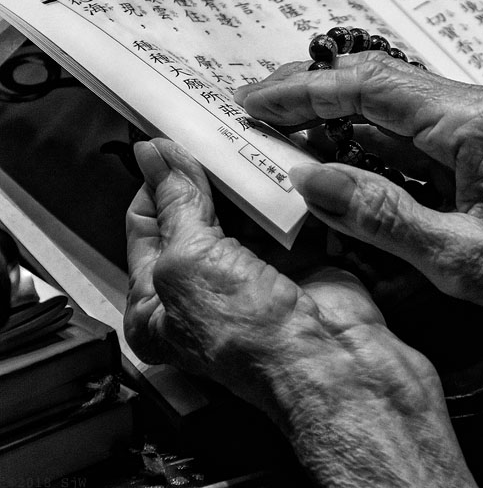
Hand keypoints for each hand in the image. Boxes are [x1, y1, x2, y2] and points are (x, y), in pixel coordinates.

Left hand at [125, 138, 478, 487]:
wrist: (331, 360)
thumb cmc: (250, 336)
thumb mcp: (188, 260)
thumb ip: (175, 202)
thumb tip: (155, 155)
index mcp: (157, 301)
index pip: (147, 223)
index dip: (156, 179)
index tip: (168, 139)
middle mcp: (204, 288)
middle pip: (197, 212)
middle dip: (205, 173)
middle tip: (210, 127)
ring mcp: (254, 274)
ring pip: (244, 209)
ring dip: (247, 178)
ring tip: (246, 137)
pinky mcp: (298, 262)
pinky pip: (286, 215)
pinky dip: (285, 190)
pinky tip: (280, 161)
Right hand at [235, 53, 482, 384]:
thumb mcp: (458, 259)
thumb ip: (382, 215)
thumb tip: (313, 181)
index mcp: (473, 126)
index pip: (372, 89)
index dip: (307, 93)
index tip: (258, 104)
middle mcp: (478, 112)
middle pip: (379, 82)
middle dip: (315, 90)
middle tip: (259, 105)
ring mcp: (481, 129)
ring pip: (394, 104)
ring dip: (338, 111)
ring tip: (286, 123)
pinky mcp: (481, 152)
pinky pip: (413, 132)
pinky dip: (368, 137)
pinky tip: (340, 150)